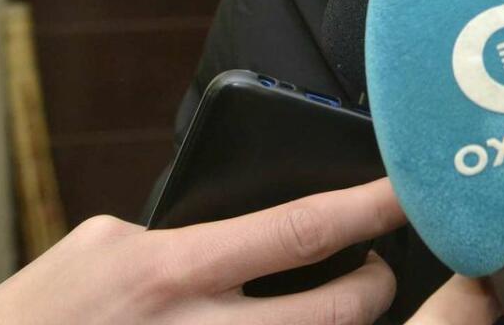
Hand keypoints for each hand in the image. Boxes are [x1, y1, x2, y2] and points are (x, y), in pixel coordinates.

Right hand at [0, 177, 496, 324]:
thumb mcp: (98, 252)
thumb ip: (178, 238)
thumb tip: (248, 229)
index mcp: (167, 273)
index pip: (302, 229)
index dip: (368, 208)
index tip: (406, 191)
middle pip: (336, 314)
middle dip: (375, 289)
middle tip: (377, 272)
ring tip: (336, 309)